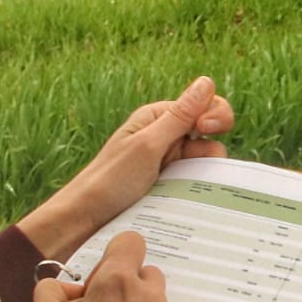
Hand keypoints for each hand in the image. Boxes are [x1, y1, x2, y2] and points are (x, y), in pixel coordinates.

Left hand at [19, 76, 234, 258]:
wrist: (87, 220)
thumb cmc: (110, 179)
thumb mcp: (148, 145)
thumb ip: (180, 116)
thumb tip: (207, 81)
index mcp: (159, 118)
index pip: (204, 105)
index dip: (215, 114)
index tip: (206, 129)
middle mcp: (167, 137)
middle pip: (212, 134)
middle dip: (212, 146)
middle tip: (201, 163)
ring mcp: (171, 163)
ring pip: (207, 162)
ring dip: (206, 173)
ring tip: (188, 189)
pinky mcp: (172, 187)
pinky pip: (198, 183)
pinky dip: (201, 189)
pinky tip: (195, 200)